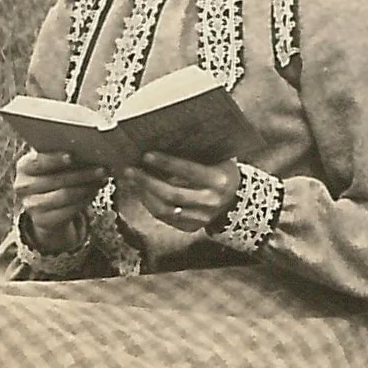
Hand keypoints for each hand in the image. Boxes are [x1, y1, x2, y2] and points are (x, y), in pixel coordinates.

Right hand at [13, 147, 98, 251]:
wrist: (46, 206)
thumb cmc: (54, 175)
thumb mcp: (54, 164)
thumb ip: (66, 156)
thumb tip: (92, 150)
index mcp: (24, 166)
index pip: (38, 161)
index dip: (54, 159)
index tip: (72, 156)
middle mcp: (23, 186)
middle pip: (56, 179)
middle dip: (82, 174)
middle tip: (102, 169)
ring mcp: (30, 205)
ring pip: (64, 196)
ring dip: (86, 188)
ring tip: (102, 180)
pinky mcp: (41, 221)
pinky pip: (67, 211)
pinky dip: (84, 201)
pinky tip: (93, 192)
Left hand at [114, 151, 241, 260]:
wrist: (237, 197)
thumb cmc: (221, 169)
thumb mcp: (217, 157)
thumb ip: (196, 152)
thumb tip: (163, 140)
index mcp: (219, 180)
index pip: (189, 171)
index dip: (167, 163)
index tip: (147, 155)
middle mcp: (211, 201)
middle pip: (173, 193)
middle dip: (148, 181)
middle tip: (131, 169)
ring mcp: (201, 217)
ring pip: (165, 209)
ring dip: (145, 193)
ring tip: (132, 179)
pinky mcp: (192, 227)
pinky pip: (165, 218)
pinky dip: (150, 204)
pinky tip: (142, 191)